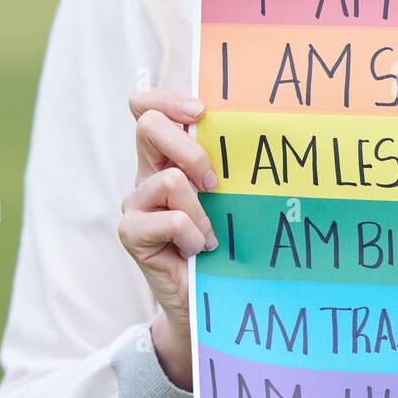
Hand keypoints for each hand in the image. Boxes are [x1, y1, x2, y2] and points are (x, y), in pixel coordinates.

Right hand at [117, 89, 218, 389]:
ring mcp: (135, 203)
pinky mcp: (131, 233)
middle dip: (189, 148)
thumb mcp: (229, 195)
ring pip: (169, 179)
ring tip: (210, 235)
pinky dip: (194, 236)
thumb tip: (266, 123)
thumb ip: (227, 163)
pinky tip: (198, 251)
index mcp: (165, 156)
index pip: (145, 106)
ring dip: (200, 210)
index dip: (167, 98)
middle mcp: (145, 173)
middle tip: (214, 182)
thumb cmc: (225, 241)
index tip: (203, 112)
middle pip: (147, 124)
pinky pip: (170, 220)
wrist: (203, 299)